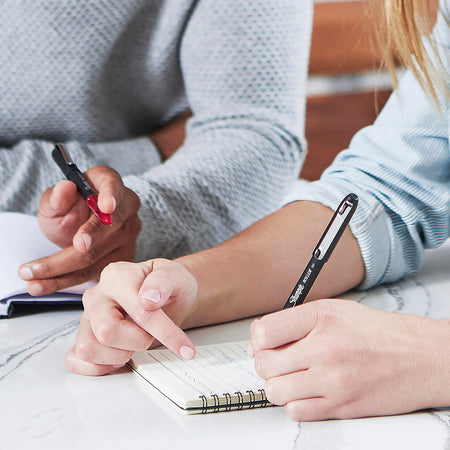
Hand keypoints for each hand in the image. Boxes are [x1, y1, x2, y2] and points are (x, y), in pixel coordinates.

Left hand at [18, 166, 140, 294]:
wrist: (77, 228)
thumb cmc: (69, 209)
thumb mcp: (55, 201)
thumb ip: (57, 197)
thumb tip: (64, 188)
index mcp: (109, 183)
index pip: (113, 186)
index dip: (111, 196)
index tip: (106, 207)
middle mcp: (126, 208)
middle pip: (110, 226)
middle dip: (90, 238)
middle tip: (74, 246)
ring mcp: (129, 234)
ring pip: (100, 255)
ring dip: (65, 268)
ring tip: (32, 274)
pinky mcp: (125, 257)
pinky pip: (97, 273)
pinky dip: (68, 281)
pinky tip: (44, 284)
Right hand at [65, 258, 197, 375]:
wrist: (163, 295)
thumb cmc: (167, 285)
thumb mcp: (175, 275)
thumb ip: (163, 282)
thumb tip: (148, 298)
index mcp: (117, 276)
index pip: (137, 310)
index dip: (164, 332)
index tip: (185, 348)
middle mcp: (97, 296)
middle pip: (107, 332)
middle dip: (138, 342)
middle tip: (151, 337)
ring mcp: (87, 317)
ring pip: (88, 348)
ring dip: (117, 355)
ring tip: (134, 346)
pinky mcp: (83, 336)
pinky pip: (75, 359)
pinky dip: (97, 367)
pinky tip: (117, 359)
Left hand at [250, 299, 447, 420]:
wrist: (418, 357)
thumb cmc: (377, 333)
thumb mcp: (334, 310)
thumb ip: (296, 320)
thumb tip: (260, 335)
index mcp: (321, 318)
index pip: (265, 331)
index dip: (257, 338)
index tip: (262, 342)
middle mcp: (325, 349)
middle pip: (265, 364)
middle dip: (265, 362)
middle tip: (276, 360)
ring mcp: (333, 380)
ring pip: (275, 391)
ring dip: (277, 384)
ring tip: (291, 376)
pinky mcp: (341, 407)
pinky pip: (296, 411)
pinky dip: (295, 403)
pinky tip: (306, 391)